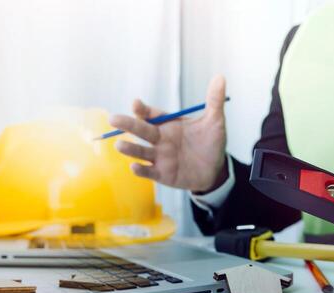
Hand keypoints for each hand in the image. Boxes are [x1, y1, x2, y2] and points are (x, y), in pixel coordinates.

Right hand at [108, 75, 227, 192]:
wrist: (216, 170)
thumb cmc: (211, 143)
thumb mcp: (215, 121)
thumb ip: (214, 100)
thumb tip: (220, 77)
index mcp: (169, 124)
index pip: (152, 115)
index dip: (143, 109)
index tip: (136, 104)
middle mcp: (160, 139)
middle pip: (141, 130)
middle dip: (127, 124)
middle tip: (113, 118)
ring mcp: (159, 157)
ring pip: (141, 151)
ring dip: (130, 148)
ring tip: (119, 145)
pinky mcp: (162, 173)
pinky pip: (149, 171)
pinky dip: (141, 169)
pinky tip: (134, 167)